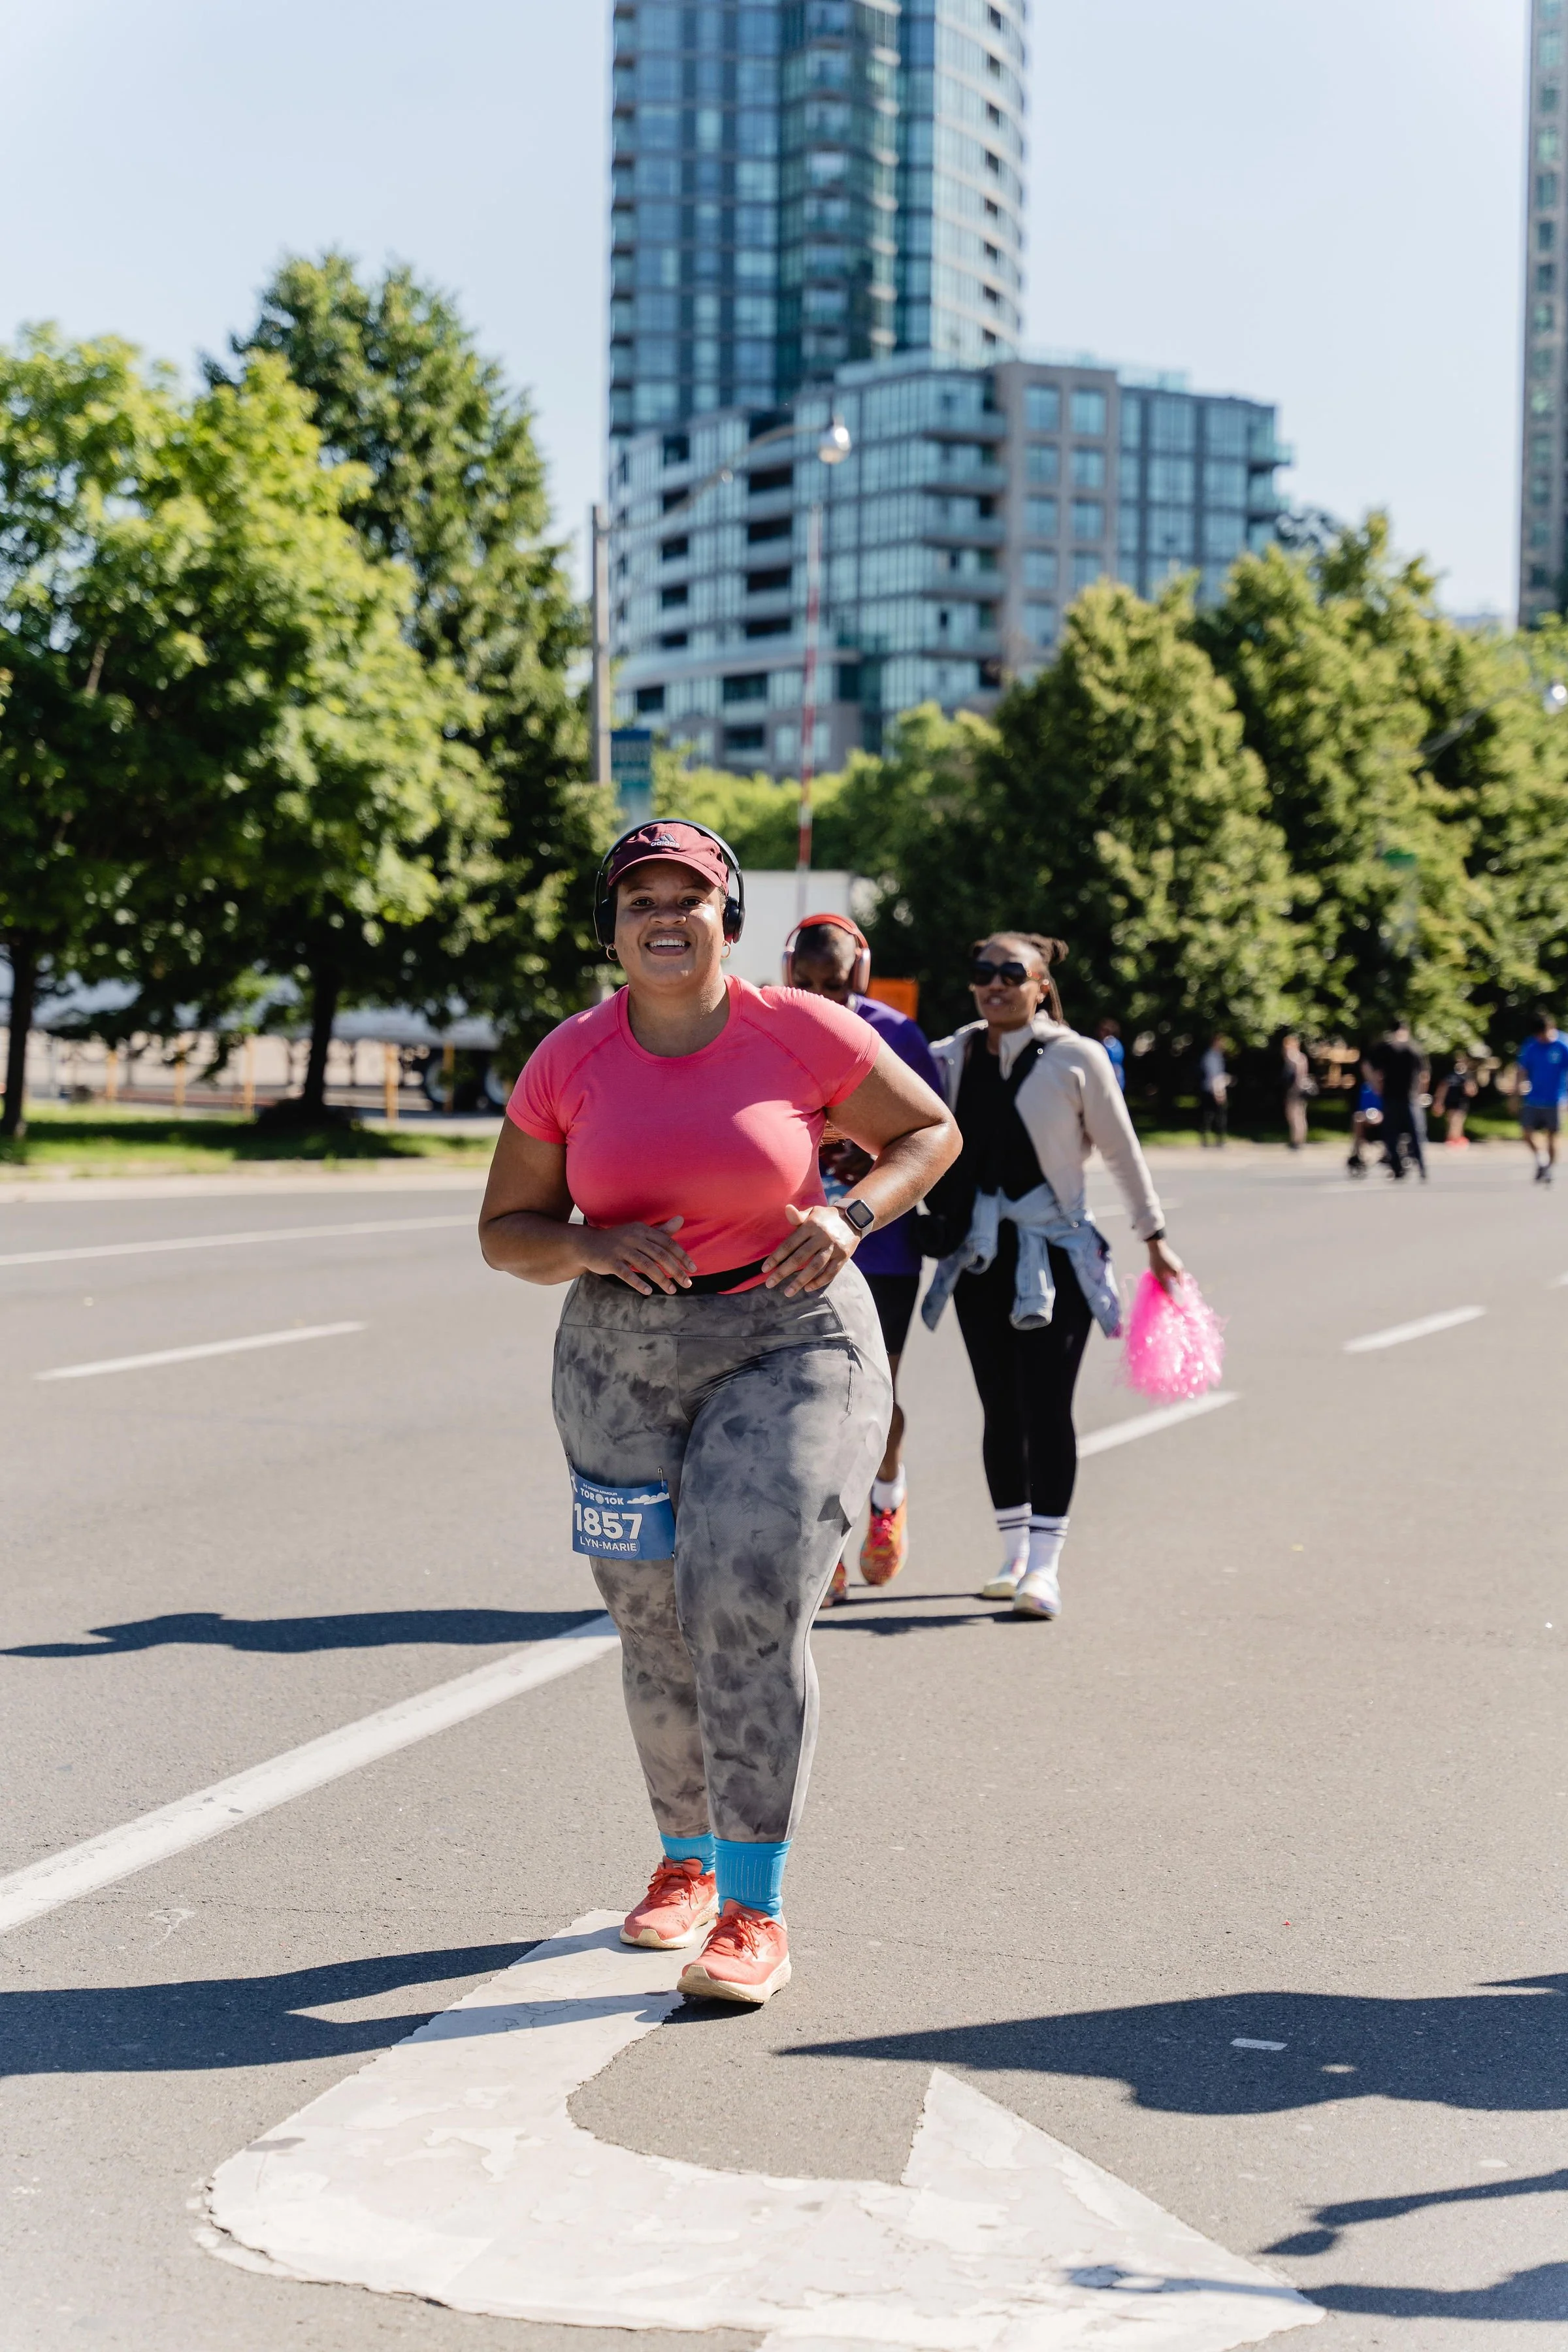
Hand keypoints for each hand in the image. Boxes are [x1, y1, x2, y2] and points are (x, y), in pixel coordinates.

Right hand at [577, 1216, 694, 1296]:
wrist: (587, 1244)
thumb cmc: (618, 1241)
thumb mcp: (639, 1233)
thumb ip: (661, 1231)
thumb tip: (681, 1219)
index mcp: (642, 1229)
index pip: (667, 1242)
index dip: (681, 1256)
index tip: (693, 1269)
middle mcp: (633, 1237)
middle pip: (659, 1255)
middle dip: (676, 1270)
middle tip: (687, 1284)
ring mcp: (620, 1249)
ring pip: (645, 1265)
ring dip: (661, 1279)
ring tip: (672, 1290)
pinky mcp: (609, 1261)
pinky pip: (626, 1273)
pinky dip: (638, 1283)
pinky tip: (648, 1292)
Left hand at [762, 1202, 860, 1297]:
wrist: (854, 1218)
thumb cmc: (825, 1217)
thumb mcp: (812, 1212)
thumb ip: (797, 1216)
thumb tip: (786, 1209)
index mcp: (811, 1225)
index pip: (790, 1244)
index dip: (776, 1257)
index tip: (764, 1269)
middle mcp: (822, 1236)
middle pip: (800, 1257)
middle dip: (783, 1272)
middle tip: (769, 1284)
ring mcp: (834, 1247)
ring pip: (815, 1267)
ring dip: (800, 1281)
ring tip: (787, 1292)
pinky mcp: (844, 1256)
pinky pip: (831, 1272)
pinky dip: (819, 1281)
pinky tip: (808, 1288)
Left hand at [1147, 1234, 1185, 1296]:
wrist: (1156, 1246)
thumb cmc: (1157, 1262)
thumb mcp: (1160, 1276)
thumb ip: (1165, 1286)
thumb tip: (1170, 1296)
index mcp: (1179, 1272)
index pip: (1180, 1287)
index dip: (1175, 1294)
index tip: (1171, 1299)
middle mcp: (1180, 1268)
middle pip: (1178, 1282)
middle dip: (1172, 1288)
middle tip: (1165, 1293)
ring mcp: (1177, 1264)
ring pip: (1174, 1277)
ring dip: (1169, 1282)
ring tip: (1162, 1285)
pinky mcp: (1173, 1261)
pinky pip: (1172, 1272)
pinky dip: (1168, 1276)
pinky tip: (1162, 1277)